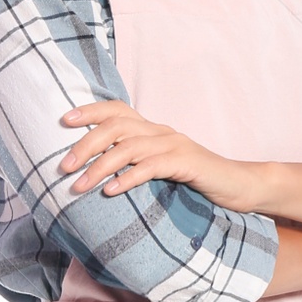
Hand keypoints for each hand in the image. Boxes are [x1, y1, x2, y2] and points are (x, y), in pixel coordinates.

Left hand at [57, 99, 260, 209]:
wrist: (238, 185)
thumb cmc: (195, 181)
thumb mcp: (160, 169)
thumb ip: (135, 165)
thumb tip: (97, 177)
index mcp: (152, 130)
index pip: (116, 110)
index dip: (89, 111)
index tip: (63, 121)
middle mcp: (160, 131)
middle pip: (116, 126)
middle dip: (86, 144)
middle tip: (63, 167)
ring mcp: (175, 145)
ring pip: (129, 148)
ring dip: (100, 166)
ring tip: (79, 185)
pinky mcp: (187, 163)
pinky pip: (153, 167)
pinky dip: (129, 178)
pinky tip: (111, 191)